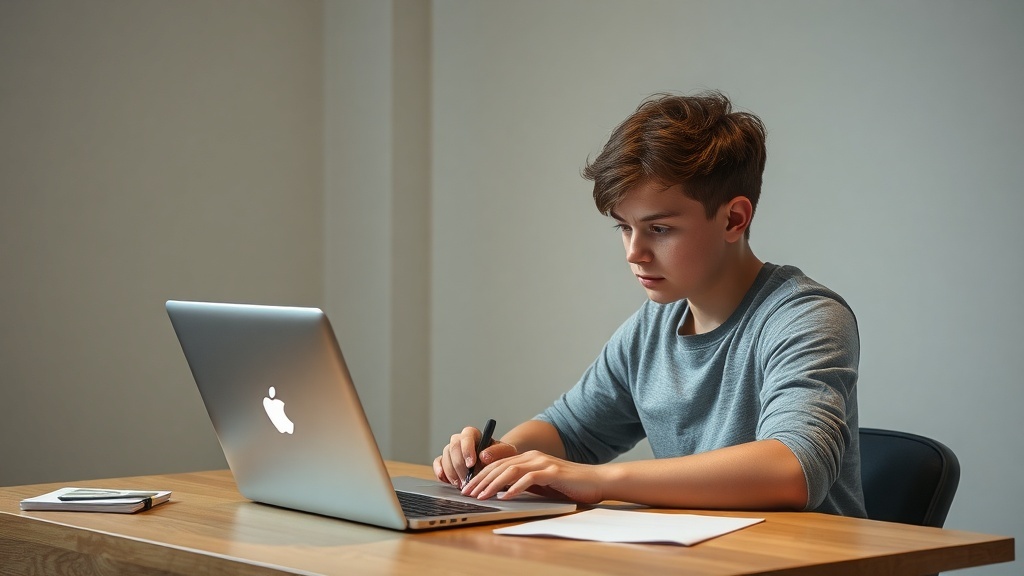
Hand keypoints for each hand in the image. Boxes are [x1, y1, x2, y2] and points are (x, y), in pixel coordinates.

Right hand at [433, 427, 517, 487]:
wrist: (496, 466)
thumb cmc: (501, 457)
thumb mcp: (506, 452)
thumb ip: (497, 451)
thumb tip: (483, 455)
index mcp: (474, 434)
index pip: (466, 435)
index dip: (467, 449)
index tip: (471, 464)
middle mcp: (460, 440)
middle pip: (453, 447)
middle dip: (459, 465)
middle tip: (467, 480)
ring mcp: (451, 451)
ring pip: (445, 457)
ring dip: (452, 472)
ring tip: (462, 485)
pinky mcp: (445, 461)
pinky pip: (438, 463)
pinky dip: (439, 471)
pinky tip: (445, 479)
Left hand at [460, 450, 604, 503]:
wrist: (595, 481)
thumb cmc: (569, 485)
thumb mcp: (541, 484)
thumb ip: (524, 483)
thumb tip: (501, 491)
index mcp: (529, 458)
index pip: (498, 465)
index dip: (481, 475)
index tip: (469, 488)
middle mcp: (533, 457)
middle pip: (500, 466)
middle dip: (481, 480)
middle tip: (468, 493)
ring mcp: (543, 463)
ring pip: (510, 471)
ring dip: (493, 484)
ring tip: (481, 496)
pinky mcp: (552, 472)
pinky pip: (529, 479)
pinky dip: (515, 488)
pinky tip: (505, 496)